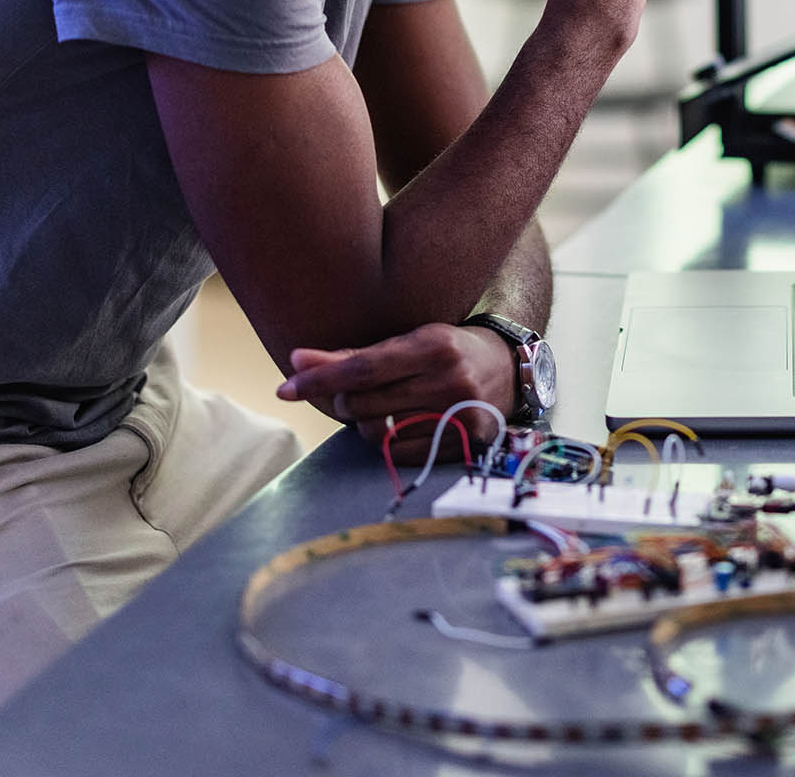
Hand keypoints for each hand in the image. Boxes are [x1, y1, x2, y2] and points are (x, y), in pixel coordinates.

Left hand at [274, 323, 514, 461]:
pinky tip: (396, 425)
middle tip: (347, 394)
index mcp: (432, 346)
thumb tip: (297, 361)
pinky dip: (385, 442)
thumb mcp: (407, 340)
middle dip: (342, 402)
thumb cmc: (446, 349)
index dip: (319, 380)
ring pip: (377, 432)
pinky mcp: (462, 444)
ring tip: (378, 407)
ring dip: (363, 423)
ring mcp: (457, 416)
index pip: (362, 369)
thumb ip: (353, 354)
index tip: (285, 388)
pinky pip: (398, 454)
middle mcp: (449, 380)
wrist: (508, 369)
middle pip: (365, 404)